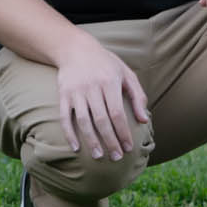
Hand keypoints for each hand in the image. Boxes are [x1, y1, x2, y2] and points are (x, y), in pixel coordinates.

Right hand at [53, 32, 149, 160]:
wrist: (75, 48)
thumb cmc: (106, 63)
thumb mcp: (126, 73)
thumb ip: (137, 96)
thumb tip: (143, 120)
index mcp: (109, 81)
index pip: (117, 113)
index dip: (123, 132)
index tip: (129, 148)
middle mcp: (92, 87)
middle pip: (101, 120)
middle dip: (110, 141)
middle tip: (117, 157)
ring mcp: (76, 91)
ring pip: (83, 121)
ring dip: (91, 141)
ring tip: (99, 156)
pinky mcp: (63, 94)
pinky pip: (64, 117)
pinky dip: (69, 133)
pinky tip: (76, 147)